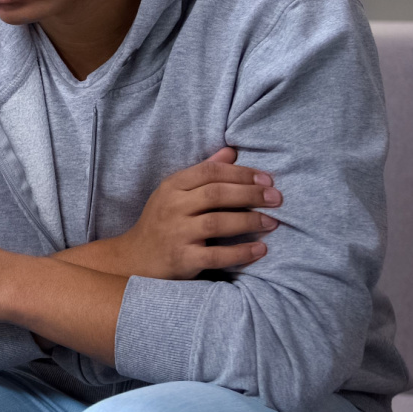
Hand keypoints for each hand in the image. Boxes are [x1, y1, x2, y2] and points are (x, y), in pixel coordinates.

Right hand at [110, 147, 280, 279]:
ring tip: (272, 222)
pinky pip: (216, 255)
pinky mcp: (182, 259)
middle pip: (216, 194)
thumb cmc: (162, 221)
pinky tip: (260, 249)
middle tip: (276, 198)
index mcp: (171, 186)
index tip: (267, 178)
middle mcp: (172, 207)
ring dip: (249, 221)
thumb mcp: (175, 192)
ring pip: (217, 223)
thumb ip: (203, 171)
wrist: (136, 258)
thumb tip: (232, 151)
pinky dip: (240, 252)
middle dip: (250, 194)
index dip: (240, 173)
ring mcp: (176, 234)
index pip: (209, 172)